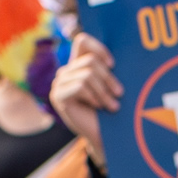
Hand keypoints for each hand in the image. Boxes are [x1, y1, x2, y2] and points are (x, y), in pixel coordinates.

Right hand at [48, 32, 120, 156]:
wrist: (103, 136)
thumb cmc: (110, 109)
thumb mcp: (109, 84)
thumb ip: (106, 67)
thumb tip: (114, 56)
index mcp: (77, 65)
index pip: (82, 41)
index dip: (99, 48)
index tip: (113, 65)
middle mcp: (65, 72)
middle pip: (90, 61)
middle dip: (108, 78)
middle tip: (119, 93)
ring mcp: (59, 83)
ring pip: (87, 75)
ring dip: (104, 92)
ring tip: (113, 105)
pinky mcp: (58, 96)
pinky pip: (80, 86)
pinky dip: (94, 97)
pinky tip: (98, 107)